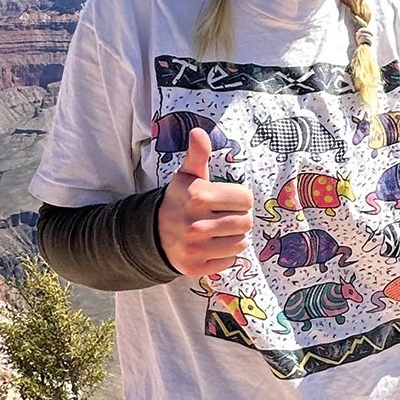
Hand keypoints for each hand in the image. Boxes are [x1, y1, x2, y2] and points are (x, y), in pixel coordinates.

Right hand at [158, 128, 254, 278]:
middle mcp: (195, 223)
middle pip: (246, 222)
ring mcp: (194, 248)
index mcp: (198, 196)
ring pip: (240, 243)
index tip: (227, 199)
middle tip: (224, 216)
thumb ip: (198, 154)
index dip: (239, 198)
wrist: (153, 232)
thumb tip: (199, 131)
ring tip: (219, 231)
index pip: (246, 198)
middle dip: (239, 218)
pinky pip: (229, 261)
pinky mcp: (195, 267)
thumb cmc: (180, 200)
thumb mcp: (188, 175)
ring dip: (234, 237)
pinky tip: (211, 246)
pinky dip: (224, 255)